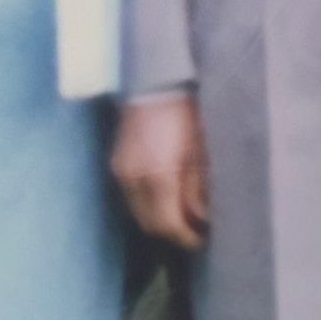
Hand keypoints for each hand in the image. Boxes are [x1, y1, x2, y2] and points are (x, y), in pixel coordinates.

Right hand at [111, 92, 210, 249]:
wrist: (156, 82)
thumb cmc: (185, 113)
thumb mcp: (201, 151)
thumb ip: (200, 188)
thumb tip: (203, 217)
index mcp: (158, 176)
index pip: (168, 224)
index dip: (186, 236)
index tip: (201, 238)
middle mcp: (134, 178)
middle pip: (150, 223)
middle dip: (172, 231)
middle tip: (194, 230)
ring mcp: (121, 171)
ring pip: (138, 212)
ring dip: (158, 218)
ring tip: (181, 214)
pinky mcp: (117, 163)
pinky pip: (131, 196)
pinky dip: (147, 203)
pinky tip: (165, 195)